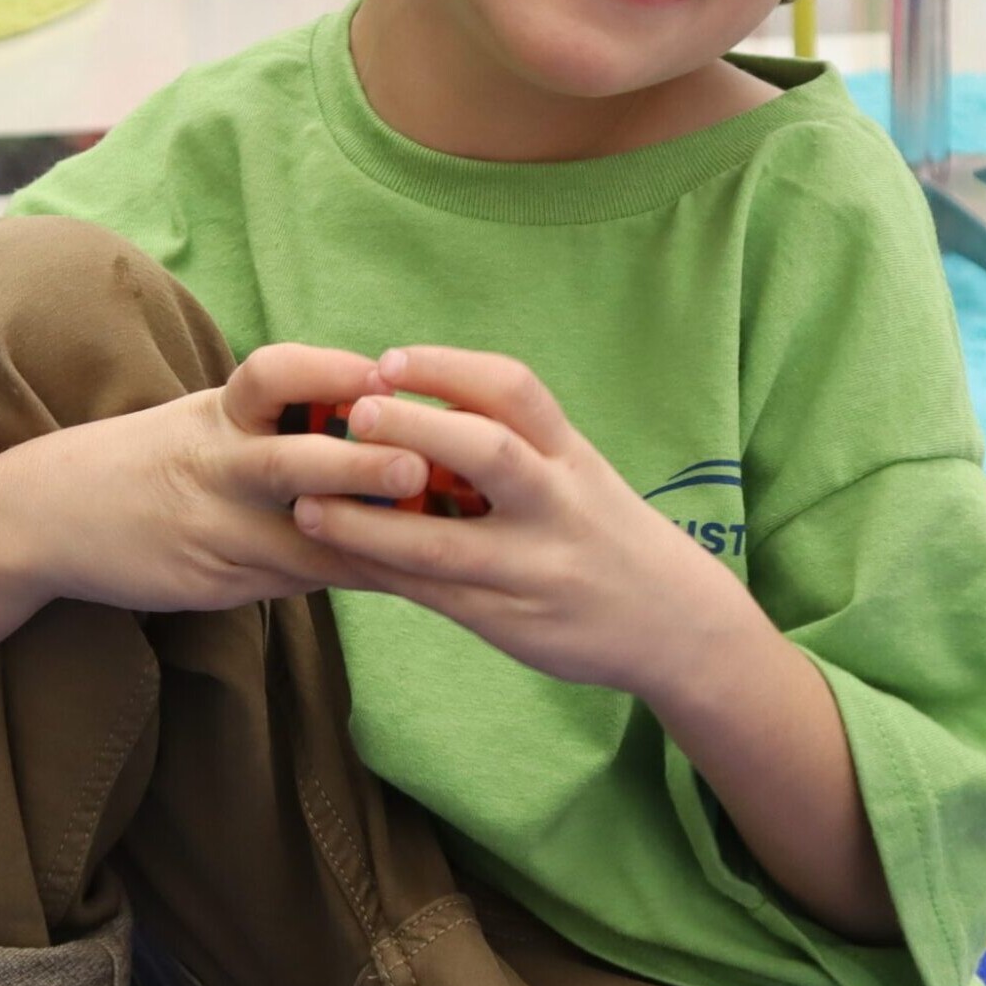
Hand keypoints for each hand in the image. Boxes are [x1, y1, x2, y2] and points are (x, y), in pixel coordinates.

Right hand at [4, 342, 447, 613]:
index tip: (381, 377)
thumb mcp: (208, 419)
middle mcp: (216, 466)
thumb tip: (383, 408)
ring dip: (371, 542)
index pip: (271, 375)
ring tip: (432, 545)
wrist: (51, 515)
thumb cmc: (153, 457)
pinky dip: (347, 577)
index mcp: (218, 412)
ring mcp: (213, 530)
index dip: (327, 372)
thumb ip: (280, 416)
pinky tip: (399, 579)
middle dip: (358, 464)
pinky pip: (293, 583)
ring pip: (303, 541)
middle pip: (291, 461)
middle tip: (417, 467)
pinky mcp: (213, 582)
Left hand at [287, 346, 735, 690]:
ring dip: (367, 525)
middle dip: (417, 429)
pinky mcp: (511, 622)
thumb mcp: (580, 474)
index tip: (391, 359)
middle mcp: (558, 506)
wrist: (677, 625)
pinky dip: (382, 574)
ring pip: (443, 543)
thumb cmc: (607, 536)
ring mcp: (534, 568)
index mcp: (571, 457)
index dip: (449, 368)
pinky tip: (338, 560)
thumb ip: (515, 445)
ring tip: (308, 505)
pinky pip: (434, 595)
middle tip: (352, 415)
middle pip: (488, 452)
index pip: (515, 391)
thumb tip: (408, 409)